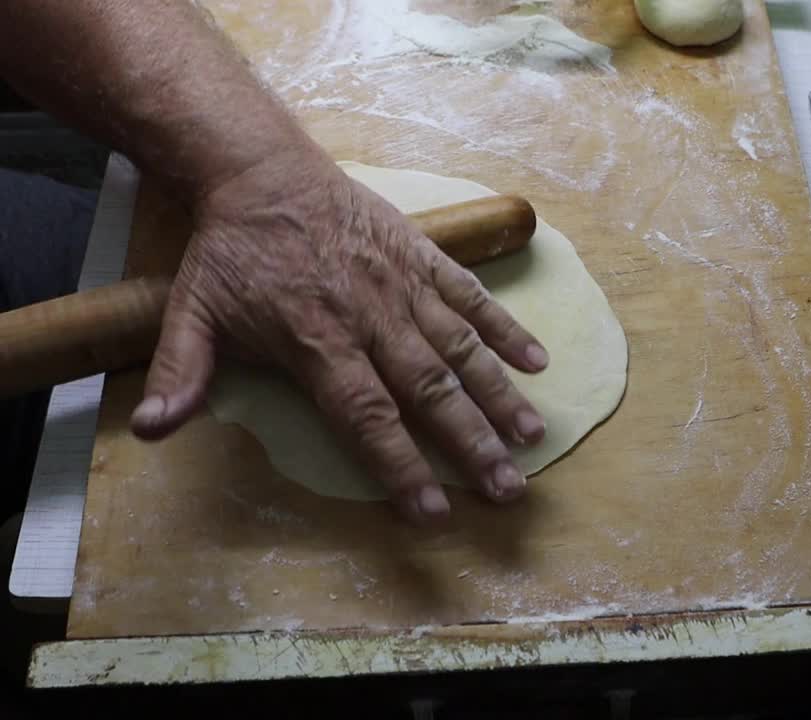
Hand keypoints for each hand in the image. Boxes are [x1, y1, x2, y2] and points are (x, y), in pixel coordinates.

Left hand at [129, 145, 548, 523]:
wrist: (263, 171)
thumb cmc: (233, 250)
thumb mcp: (194, 309)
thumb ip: (181, 371)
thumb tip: (151, 430)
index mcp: (318, 340)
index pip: (367, 415)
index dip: (401, 466)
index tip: (433, 512)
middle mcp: (371, 318)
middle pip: (430, 391)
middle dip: (472, 444)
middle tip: (508, 488)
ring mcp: (404, 286)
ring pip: (460, 348)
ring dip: (500, 394)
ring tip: (534, 436)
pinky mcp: (423, 256)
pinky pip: (471, 295)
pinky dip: (505, 327)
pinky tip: (537, 360)